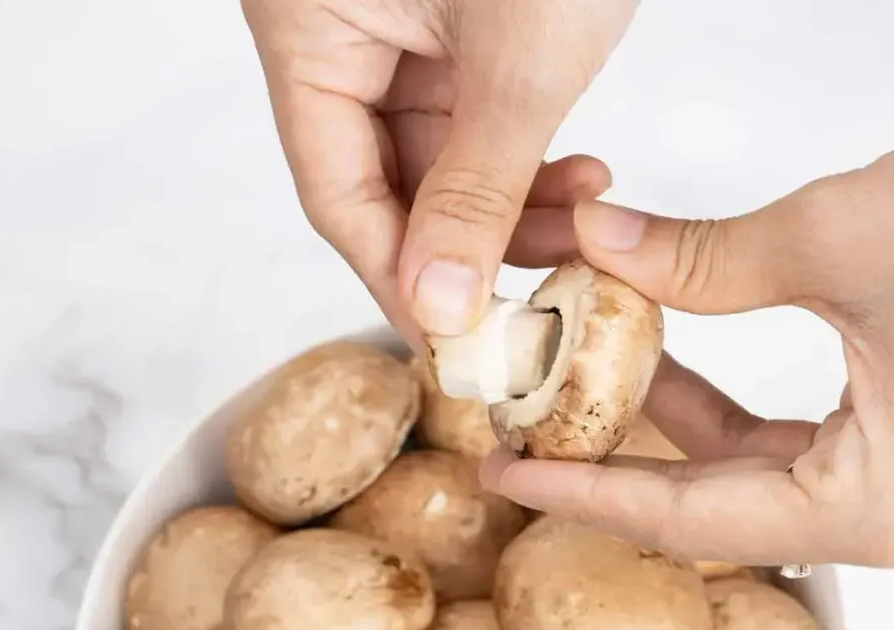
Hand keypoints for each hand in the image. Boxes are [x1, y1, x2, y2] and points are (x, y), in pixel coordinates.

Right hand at [241, 0, 637, 346]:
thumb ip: (476, 192)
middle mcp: (342, 31)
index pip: (335, 189)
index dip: (395, 272)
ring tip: (583, 224)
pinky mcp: (453, 32)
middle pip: (388, 181)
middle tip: (537, 290)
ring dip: (513, 205)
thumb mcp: (518, 62)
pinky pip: (475, 122)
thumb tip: (438, 306)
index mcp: (311, 26)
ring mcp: (400, 31)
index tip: (453, 335)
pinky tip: (579, 179)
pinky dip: (526, 160)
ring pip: (440, 160)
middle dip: (473, 241)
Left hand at [482, 116, 893, 568]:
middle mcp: (890, 515)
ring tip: (591, 370)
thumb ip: (700, 256)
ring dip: (665, 419)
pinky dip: (719, 403)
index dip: (584, 495)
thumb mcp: (832, 238)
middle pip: (710, 503)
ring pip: (743, 469)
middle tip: (531, 423)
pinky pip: (782, 440)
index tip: (508, 475)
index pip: (687, 519)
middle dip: (616, 455)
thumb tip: (603, 245)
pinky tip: (668, 353)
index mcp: (874, 506)